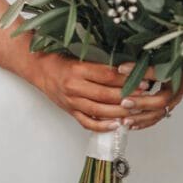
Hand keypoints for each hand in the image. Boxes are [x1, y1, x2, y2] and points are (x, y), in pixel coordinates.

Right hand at [31, 53, 155, 132]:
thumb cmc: (59, 59)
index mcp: (77, 69)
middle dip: (128, 95)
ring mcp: (72, 102)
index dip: (126, 78)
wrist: (38, 69)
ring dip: (119, 112)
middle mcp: (74, 87)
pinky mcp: (70, 111)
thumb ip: (99, 63)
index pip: (107, 75)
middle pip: (106, 94)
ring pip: (100, 111)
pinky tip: (116, 125)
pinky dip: (102, 126)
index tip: (142, 78)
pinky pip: (88, 122)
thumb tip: (125, 68)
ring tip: (135, 111)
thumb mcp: (78, 56)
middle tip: (144, 95)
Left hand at [111, 61, 182, 130]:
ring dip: (141, 118)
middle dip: (141, 103)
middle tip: (124, 102)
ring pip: (158, 113)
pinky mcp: (168, 108)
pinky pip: (156, 118)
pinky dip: (144, 123)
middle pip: (160, 101)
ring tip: (125, 120)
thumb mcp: (161, 58)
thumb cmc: (174, 61)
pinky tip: (131, 125)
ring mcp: (173, 101)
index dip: (141, 72)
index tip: (122, 69)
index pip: (158, 74)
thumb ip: (144, 61)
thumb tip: (124, 65)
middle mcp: (175, 91)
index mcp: (175, 75)